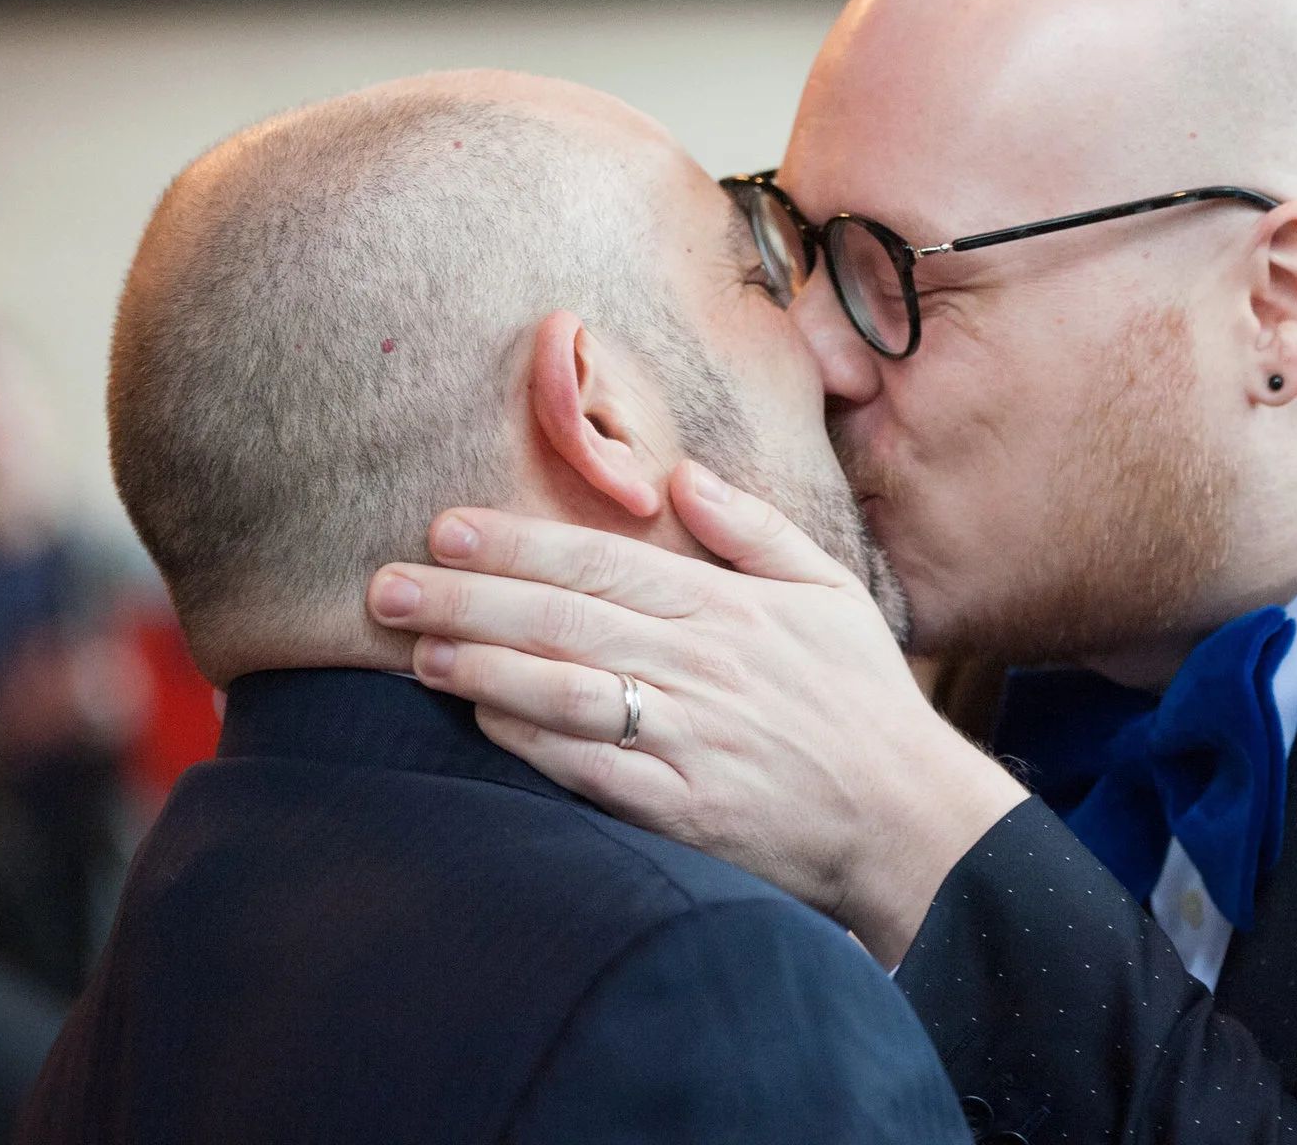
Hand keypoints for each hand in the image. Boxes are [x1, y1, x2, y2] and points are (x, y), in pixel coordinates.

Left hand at [365, 461, 1026, 963]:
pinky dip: (532, 744)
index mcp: (730, 608)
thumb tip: (682, 475)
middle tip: (388, 583)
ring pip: (566, 691)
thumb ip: (754, 530)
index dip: (520, 542)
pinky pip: (590, 770)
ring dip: (483, 667)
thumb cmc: (864, 703)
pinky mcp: (683, 810)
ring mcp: (690, 739)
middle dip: (469, 598)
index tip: (447, 526)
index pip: (605, 562)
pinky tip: (482, 724)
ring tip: (416, 650)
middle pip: (565, 620)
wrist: (909, 821)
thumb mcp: (829, 594)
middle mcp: (702, 666)